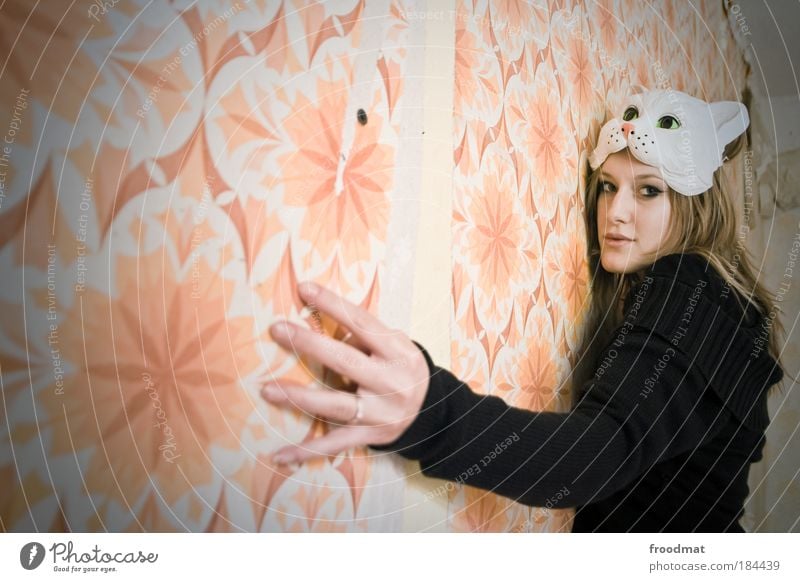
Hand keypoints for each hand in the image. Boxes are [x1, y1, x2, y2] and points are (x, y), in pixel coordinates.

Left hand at [262, 281, 429, 464]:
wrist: (432, 412)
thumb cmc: (403, 368)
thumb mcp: (396, 346)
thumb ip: (365, 337)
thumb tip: (323, 328)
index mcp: (398, 352)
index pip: (362, 323)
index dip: (332, 304)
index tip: (305, 288)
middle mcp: (391, 381)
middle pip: (345, 361)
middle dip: (309, 344)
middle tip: (277, 329)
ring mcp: (381, 412)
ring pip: (335, 404)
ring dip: (299, 397)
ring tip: (267, 388)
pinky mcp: (371, 436)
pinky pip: (336, 444)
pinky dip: (307, 451)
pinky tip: (279, 454)